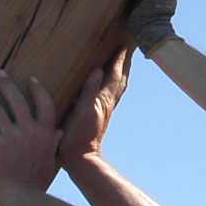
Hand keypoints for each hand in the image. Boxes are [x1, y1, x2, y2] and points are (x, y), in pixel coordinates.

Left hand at [0, 69, 64, 203]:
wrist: (22, 197)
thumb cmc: (36, 183)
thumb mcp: (50, 162)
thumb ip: (52, 145)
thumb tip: (58, 133)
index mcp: (44, 134)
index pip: (45, 105)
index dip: (38, 90)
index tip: (32, 79)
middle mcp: (28, 131)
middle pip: (17, 100)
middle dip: (7, 84)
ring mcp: (10, 136)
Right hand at [62, 48, 130, 163]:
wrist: (82, 159)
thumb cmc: (79, 135)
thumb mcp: (82, 111)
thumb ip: (89, 90)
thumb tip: (98, 70)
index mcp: (104, 100)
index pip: (115, 75)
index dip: (118, 61)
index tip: (122, 46)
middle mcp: (108, 104)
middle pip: (121, 80)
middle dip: (124, 65)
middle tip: (127, 51)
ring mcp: (105, 111)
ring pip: (117, 88)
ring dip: (120, 75)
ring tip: (120, 66)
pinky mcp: (99, 116)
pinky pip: (110, 96)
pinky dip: (111, 86)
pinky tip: (105, 88)